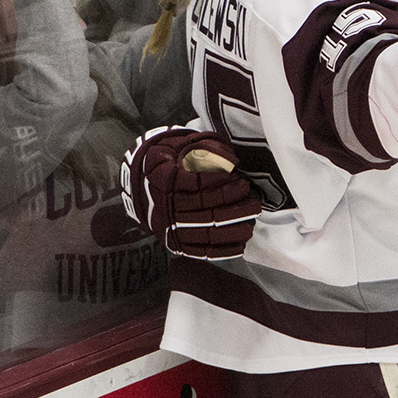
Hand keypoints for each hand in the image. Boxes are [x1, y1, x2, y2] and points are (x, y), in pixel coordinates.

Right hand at [121, 127, 260, 257]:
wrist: (143, 187)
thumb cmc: (169, 162)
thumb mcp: (178, 145)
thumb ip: (202, 147)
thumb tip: (230, 160)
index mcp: (164, 179)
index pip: (194, 182)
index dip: (217, 180)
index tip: (237, 176)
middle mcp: (166, 205)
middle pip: (204, 208)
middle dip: (233, 205)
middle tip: (254, 203)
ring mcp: (170, 227)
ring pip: (204, 231)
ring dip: (232, 229)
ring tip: (251, 223)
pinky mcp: (175, 243)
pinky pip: (199, 251)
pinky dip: (221, 251)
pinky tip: (240, 246)